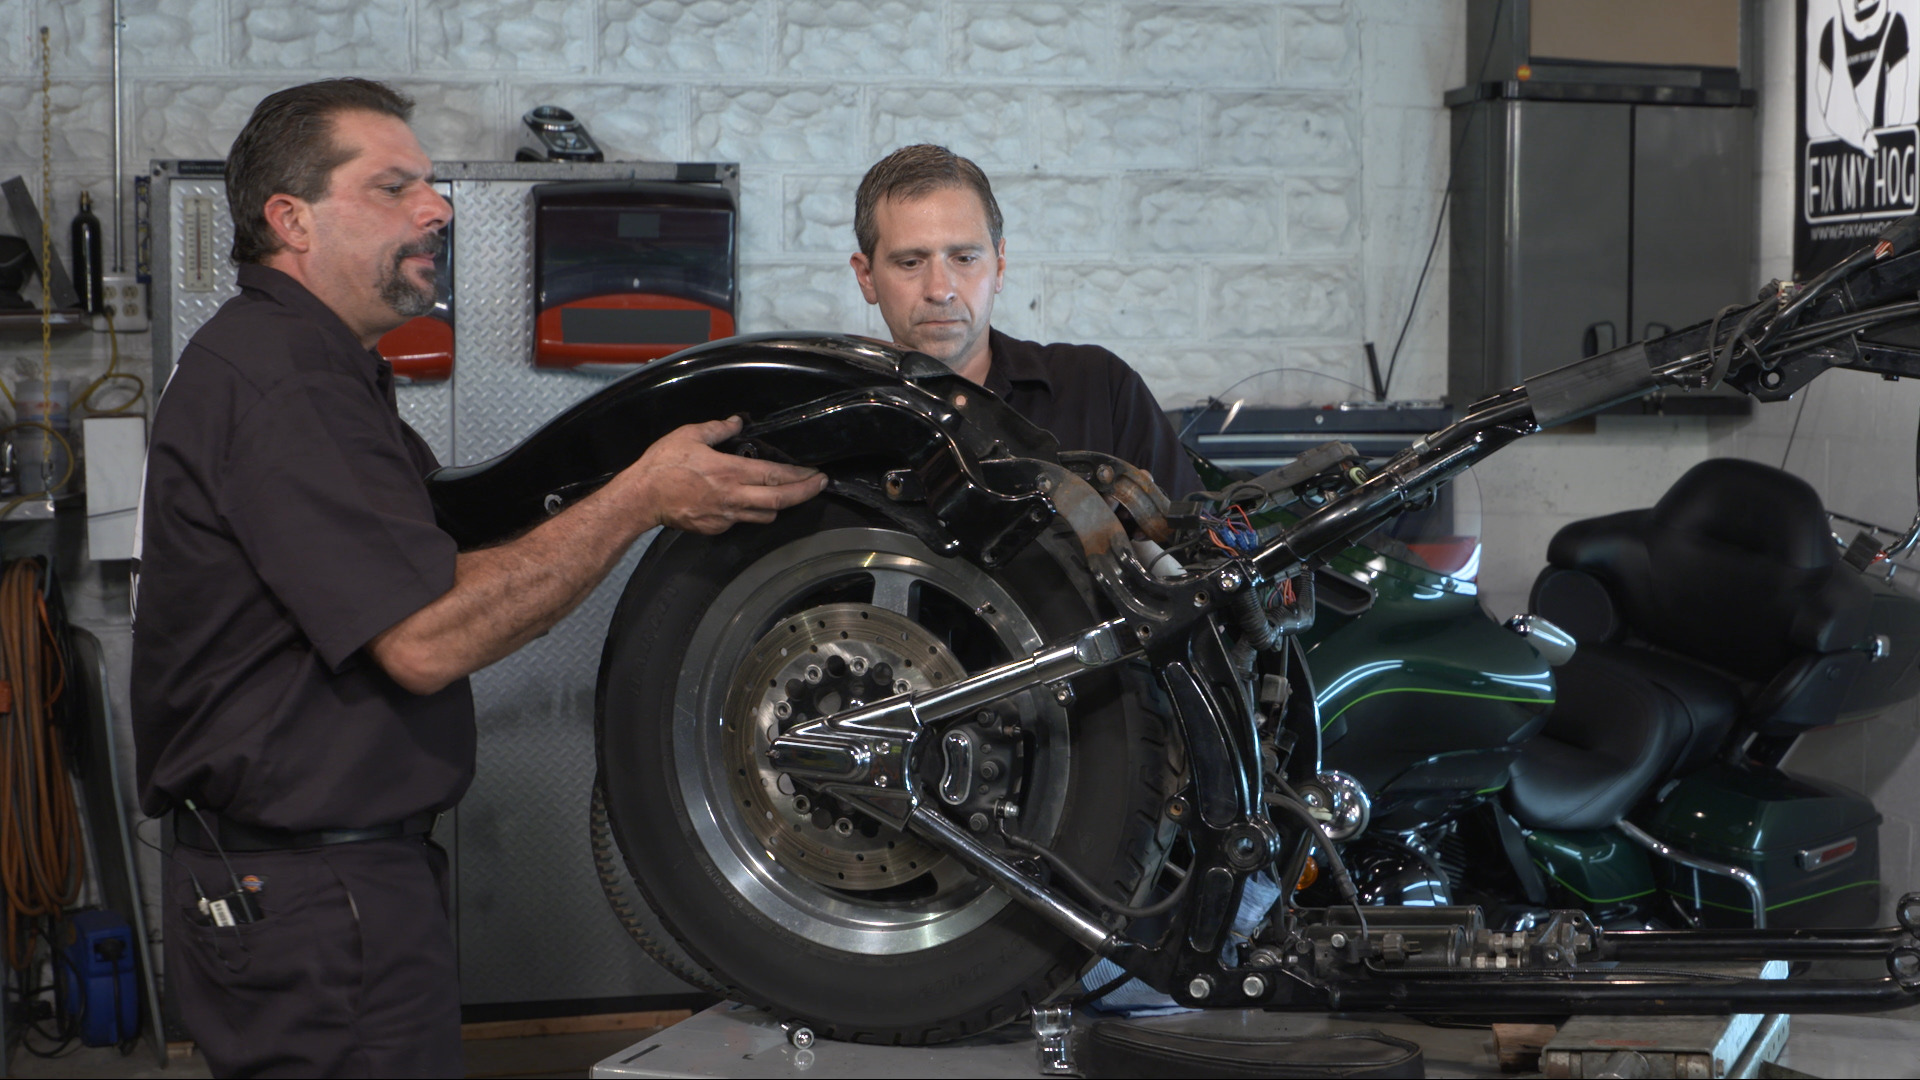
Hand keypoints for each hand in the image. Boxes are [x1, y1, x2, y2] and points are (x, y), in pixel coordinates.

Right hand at [626, 417, 827, 534]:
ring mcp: (725, 516)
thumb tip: (736, 421)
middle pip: (780, 501)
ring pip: (764, 515)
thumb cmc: (662, 466)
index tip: (817, 474)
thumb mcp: (690, 435)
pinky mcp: (715, 528)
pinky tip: (746, 501)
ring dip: (778, 504)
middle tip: (819, 485)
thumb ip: (718, 428)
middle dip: (804, 493)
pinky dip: (749, 511)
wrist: (641, 498)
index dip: (801, 477)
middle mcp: (733, 498)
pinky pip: (741, 521)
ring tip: (784, 493)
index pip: (776, 476)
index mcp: (730, 472)